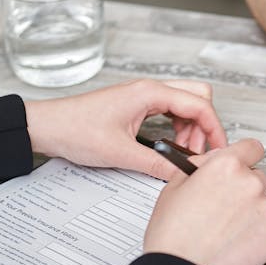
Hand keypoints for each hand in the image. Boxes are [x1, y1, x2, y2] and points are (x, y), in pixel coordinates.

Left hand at [25, 79, 227, 180]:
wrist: (47, 126)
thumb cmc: (75, 130)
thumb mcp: (121, 153)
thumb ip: (158, 165)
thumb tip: (184, 175)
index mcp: (149, 93)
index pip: (200, 105)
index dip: (215, 130)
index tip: (218, 151)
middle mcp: (150, 90)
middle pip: (198, 97)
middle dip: (205, 126)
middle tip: (197, 152)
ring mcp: (144, 96)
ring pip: (186, 104)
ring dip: (191, 129)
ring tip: (181, 154)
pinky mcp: (138, 106)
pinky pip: (171, 111)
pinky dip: (178, 129)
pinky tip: (169, 147)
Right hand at [144, 138, 265, 264]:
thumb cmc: (173, 236)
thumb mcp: (174, 186)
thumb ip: (199, 167)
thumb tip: (211, 161)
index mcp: (226, 166)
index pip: (251, 148)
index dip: (244, 157)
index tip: (242, 166)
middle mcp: (251, 183)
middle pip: (257, 178)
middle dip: (243, 189)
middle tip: (224, 208)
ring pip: (265, 203)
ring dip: (252, 212)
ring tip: (227, 230)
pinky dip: (258, 234)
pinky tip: (236, 242)